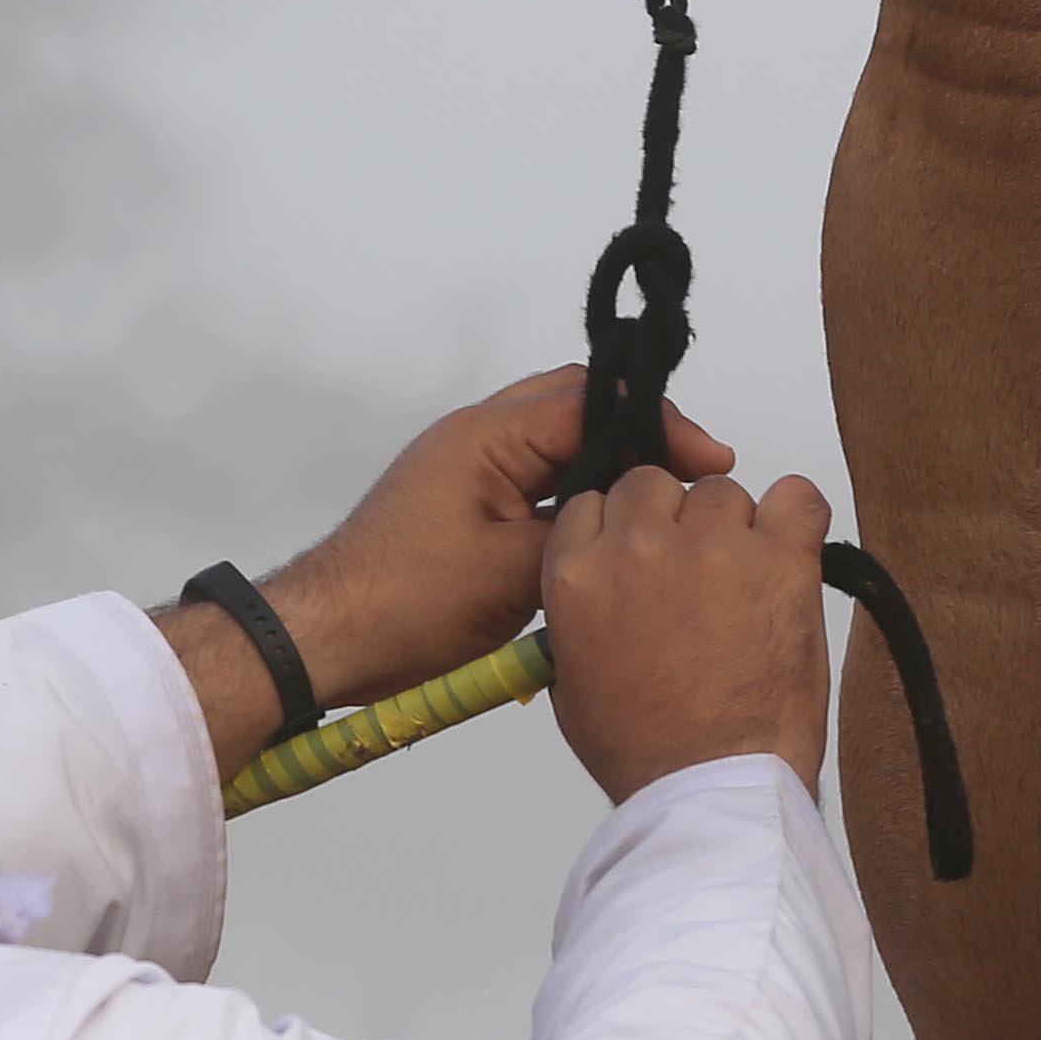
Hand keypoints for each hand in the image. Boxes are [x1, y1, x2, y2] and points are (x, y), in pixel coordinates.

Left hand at [161, 369, 726, 773]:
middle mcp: (475, 440)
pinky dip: (578, 499)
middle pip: (574, 408)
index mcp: (484, 437)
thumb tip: (639, 514)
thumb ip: (582, 531)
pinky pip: (535, 486)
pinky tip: (614, 536)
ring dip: (609, 467)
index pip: (588, 400)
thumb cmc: (408, 604)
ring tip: (666, 505)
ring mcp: (469, 474)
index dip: (657, 422)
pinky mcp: (466, 511)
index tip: (713, 460)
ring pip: (557, 449)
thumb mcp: (514, 572)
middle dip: (639, 434)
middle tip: (696, 476)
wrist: (328, 639)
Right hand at [543, 465, 832, 801]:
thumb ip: (577, 616)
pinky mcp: (779, 560)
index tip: (645, 550)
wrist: (710, 787)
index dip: (624, 525)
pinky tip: (793, 547)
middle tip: (697, 571)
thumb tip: (602, 594)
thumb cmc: (646, 750)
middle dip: (674, 520)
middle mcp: (637, 545)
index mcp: (577, 573)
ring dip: (734, 527)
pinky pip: (797, 497)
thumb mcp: (572, 680)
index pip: (594, 500)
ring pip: (722, 491)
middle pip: (654, 484)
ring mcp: (710, 547)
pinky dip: (798, 514)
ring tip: (747, 583)